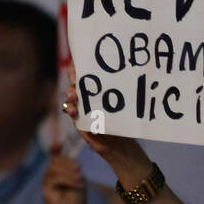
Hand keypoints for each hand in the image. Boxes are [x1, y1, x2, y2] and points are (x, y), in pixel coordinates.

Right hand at [42, 153, 85, 203]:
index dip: (60, 150)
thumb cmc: (76, 201)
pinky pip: (55, 178)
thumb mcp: (78, 180)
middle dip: (67, 163)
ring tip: (80, 179)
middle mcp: (50, 176)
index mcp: (58, 173)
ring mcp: (47, 182)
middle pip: (55, 161)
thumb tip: (70, 153)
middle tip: (79, 170)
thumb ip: (73, 167)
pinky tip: (78, 185)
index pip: (57, 157)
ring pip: (54, 168)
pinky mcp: (46, 189)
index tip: (65, 144)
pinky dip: (68, 180)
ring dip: (69, 173)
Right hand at [61, 63, 150, 178]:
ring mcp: (81, 104)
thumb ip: (124, 92)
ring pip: (70, 92)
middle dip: (73, 74)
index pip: (88, 67)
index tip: (84, 61)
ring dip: (70, 92)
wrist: (118, 142)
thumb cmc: (122, 119)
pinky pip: (69, 109)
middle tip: (77, 77)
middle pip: (75, 77)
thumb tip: (134, 76)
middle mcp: (87, 91)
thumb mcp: (124, 103)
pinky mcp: (77, 117)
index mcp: (98, 83)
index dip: (83, 62)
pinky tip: (75, 111)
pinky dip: (70, 109)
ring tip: (75, 96)